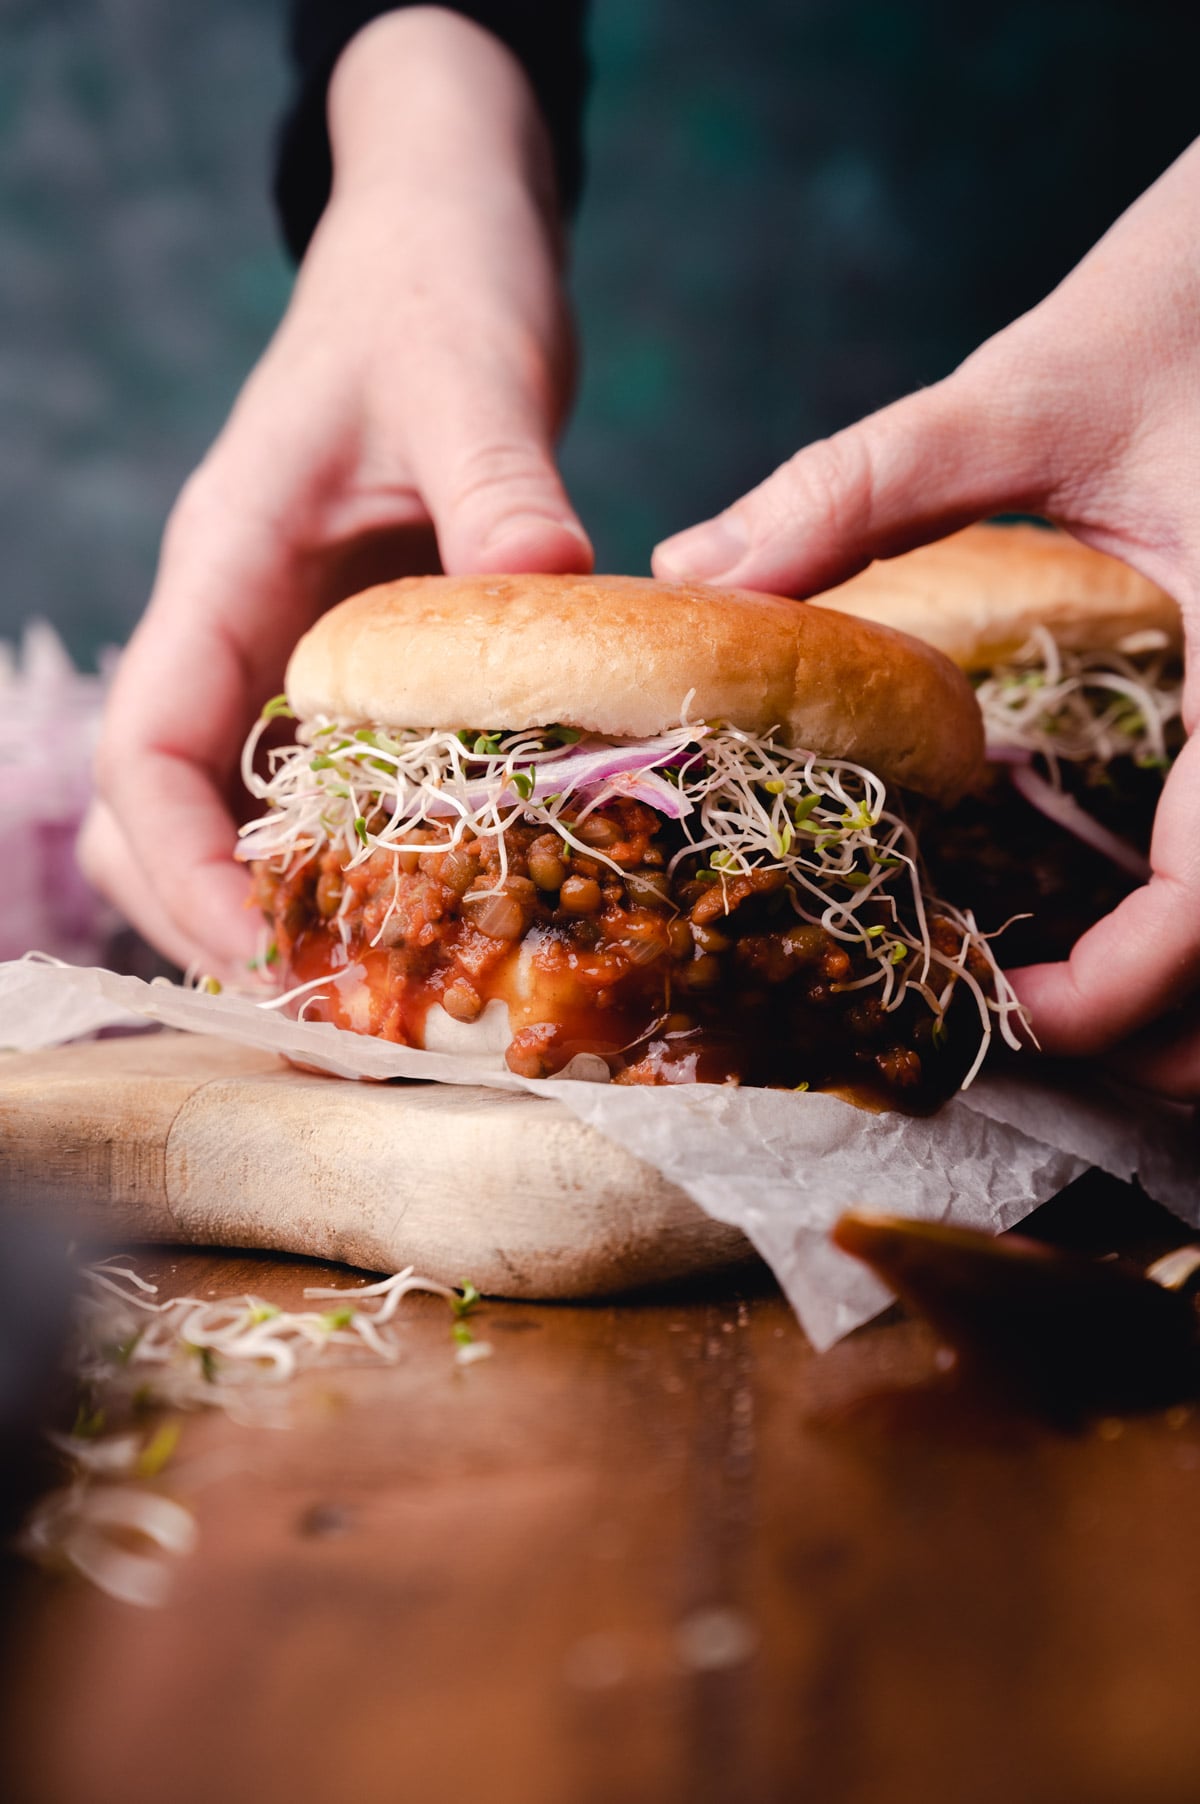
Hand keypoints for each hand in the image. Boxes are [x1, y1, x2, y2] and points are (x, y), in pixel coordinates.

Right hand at [81, 8, 590, 975]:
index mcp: (224, 565)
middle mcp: (238, 624)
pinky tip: (443, 903)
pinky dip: (360, 855)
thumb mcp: (469, 375)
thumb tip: (553, 581)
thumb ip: (500, 483)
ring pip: (236, 811)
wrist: (441, 245)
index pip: (148, 748)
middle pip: (162, 814)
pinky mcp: (356, 658)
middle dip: (218, 920)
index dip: (181, 870)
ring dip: (285, 902)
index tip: (258, 956)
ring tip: (381, 985)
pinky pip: (328, 781)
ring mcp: (289, 648)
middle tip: (333, 1010)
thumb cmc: (434, 290)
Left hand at [653, 138, 1199, 1096]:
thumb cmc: (1188, 303)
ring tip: (1053, 1002)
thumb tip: (695, 572)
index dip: (1125, 991)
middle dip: (1161, 1038)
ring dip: (1177, 1002)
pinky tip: (1092, 910)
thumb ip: (862, 485)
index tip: (1012, 1017)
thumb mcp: (1023, 390)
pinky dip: (1184, 928)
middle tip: (1020, 1033)